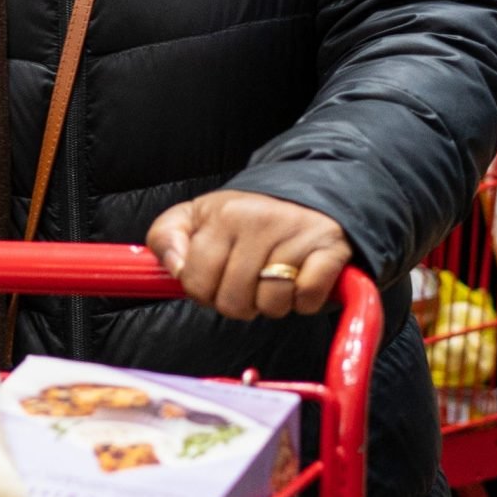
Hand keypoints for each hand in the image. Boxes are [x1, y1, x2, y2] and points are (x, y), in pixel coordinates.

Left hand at [147, 191, 352, 320]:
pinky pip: (306, 299)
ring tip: (276, 280)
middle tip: (250, 282)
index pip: (195, 282)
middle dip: (240, 303)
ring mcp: (297, 234)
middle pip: (232, 302)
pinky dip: (304, 301)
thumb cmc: (249, 216)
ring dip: (273, 304)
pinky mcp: (329, 249)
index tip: (217, 280)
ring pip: (270, 304)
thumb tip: (174, 268)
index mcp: (223, 214)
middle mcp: (259, 220)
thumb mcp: (197, 216)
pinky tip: (300, 279)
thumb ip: (166, 237)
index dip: (204, 292)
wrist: (311, 192)